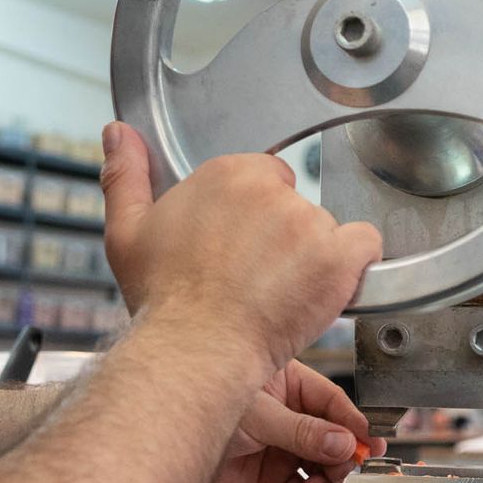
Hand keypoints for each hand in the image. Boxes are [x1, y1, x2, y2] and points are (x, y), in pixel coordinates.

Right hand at [100, 122, 380, 378]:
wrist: (195, 350)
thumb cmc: (163, 301)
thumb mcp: (127, 233)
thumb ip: (126, 176)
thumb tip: (117, 132)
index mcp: (226, 174)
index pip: (264, 179)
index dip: (255, 218)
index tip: (242, 248)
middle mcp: (269, 190)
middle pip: (295, 205)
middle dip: (283, 238)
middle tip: (257, 277)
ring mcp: (305, 222)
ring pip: (325, 230)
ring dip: (311, 258)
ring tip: (279, 294)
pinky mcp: (335, 256)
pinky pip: (364, 244)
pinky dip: (354, 265)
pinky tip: (326, 287)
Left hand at [211, 360, 386, 482]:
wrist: (164, 447)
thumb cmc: (198, 404)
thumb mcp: (259, 416)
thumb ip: (303, 432)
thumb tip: (344, 443)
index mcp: (288, 384)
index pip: (332, 403)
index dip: (353, 425)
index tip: (370, 445)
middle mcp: (287, 415)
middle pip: (331, 440)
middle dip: (339, 461)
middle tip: (340, 474)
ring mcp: (278, 446)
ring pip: (317, 469)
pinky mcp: (266, 475)